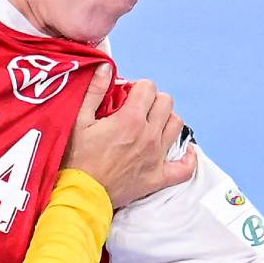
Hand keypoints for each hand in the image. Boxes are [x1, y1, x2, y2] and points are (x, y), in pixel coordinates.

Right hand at [62, 65, 198, 207]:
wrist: (80, 195)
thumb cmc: (76, 159)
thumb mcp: (77, 120)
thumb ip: (95, 90)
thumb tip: (107, 67)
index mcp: (131, 119)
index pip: (148, 87)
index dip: (137, 86)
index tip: (125, 95)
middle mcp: (149, 136)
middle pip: (166, 102)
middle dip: (152, 99)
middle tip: (137, 107)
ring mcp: (156, 157)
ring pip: (177, 125)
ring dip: (166, 120)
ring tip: (152, 123)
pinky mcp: (158, 178)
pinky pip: (185, 168)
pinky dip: (187, 158)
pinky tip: (183, 150)